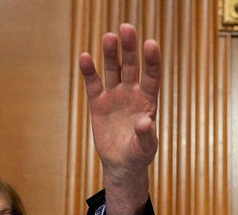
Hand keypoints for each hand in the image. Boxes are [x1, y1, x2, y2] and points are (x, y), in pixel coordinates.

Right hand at [79, 23, 161, 214]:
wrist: (121, 164)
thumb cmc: (139, 154)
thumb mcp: (145, 147)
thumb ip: (146, 135)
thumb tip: (145, 122)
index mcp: (149, 101)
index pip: (152, 76)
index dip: (152, 61)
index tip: (151, 44)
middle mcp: (132, 93)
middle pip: (131, 66)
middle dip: (129, 48)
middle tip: (127, 28)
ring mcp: (115, 96)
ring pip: (113, 70)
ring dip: (111, 54)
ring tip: (109, 37)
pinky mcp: (98, 103)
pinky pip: (94, 84)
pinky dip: (89, 71)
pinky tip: (85, 57)